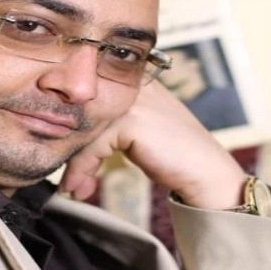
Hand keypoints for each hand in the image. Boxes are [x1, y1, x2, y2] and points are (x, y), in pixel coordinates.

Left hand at [60, 80, 245, 208]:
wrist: (207, 174)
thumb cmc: (172, 156)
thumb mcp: (131, 135)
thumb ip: (103, 130)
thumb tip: (63, 144)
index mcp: (131, 80)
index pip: (84, 100)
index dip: (71, 131)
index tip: (66, 161)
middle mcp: (131, 83)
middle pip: (80, 113)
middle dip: (71, 150)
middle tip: (67, 182)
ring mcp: (132, 99)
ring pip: (84, 129)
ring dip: (75, 164)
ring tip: (74, 188)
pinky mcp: (131, 119)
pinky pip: (94, 144)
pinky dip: (83, 168)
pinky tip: (80, 188)